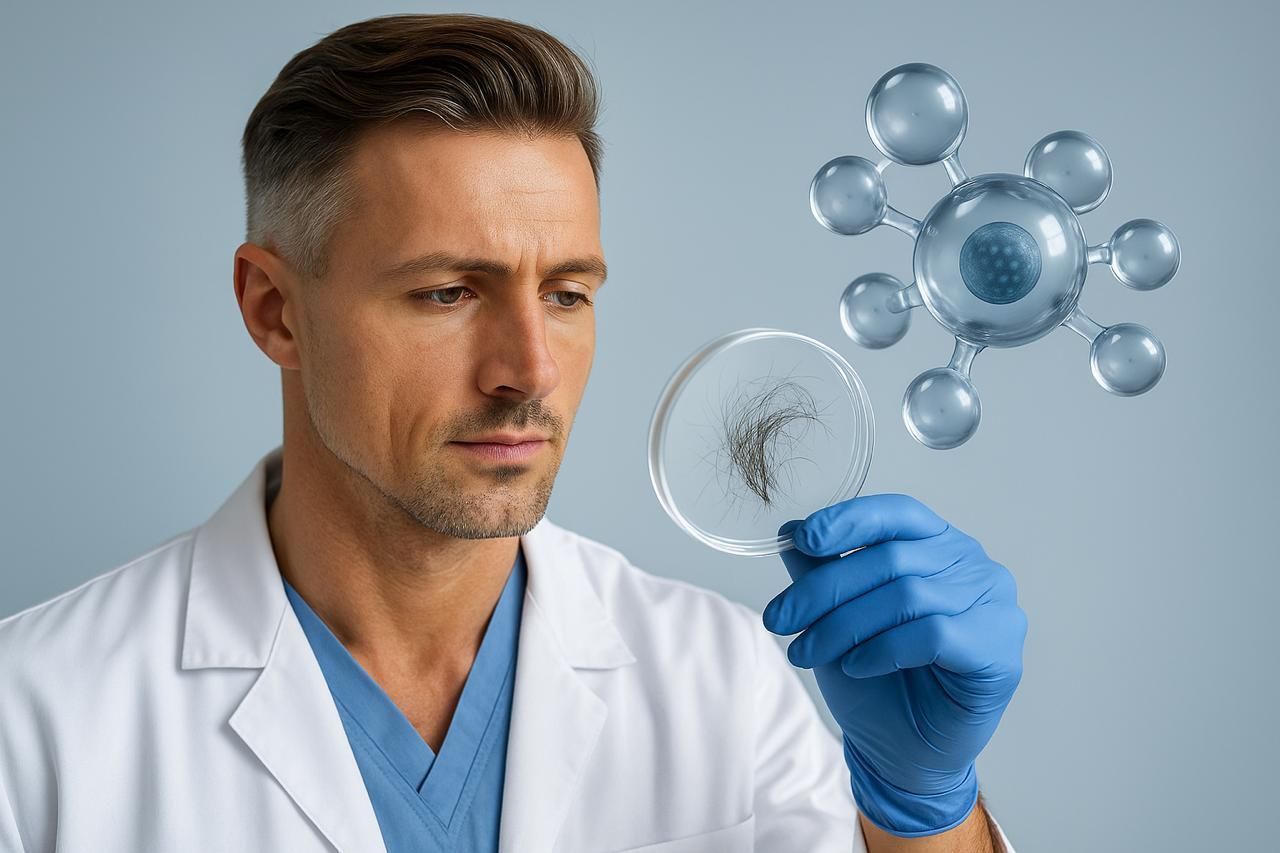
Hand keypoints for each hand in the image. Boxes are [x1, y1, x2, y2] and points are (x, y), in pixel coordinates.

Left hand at [762, 493, 1026, 837]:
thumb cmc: (876, 678)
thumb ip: (822, 570)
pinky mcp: (999, 649)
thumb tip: (789, 532)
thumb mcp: (837, 616)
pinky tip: (855, 667)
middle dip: (824, 590)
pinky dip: (882, 649)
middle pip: (891, 559)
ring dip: (843, 626)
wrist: (902, 751)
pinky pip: (932, 635)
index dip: (848, 521)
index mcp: (938, 544)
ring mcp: (994, 605)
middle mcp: (973, 565)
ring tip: (806, 651)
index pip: (896, 513)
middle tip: (779, 619)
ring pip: (907, 596)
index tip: (803, 540)